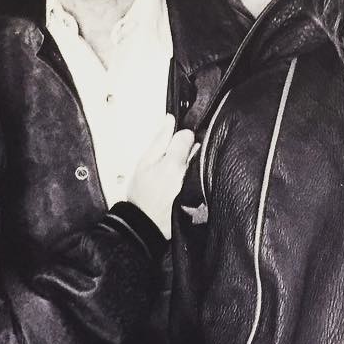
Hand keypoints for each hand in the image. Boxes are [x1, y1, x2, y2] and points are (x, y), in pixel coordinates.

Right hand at [125, 114, 196, 239]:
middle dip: (186, 149)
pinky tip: (182, 181)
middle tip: (172, 158)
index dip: (179, 137)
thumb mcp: (143, 163)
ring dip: (191, 161)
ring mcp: (197, 183)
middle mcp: (189, 173)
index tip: (171, 144)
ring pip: (199, 161)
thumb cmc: (142, 195)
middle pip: (197, 147)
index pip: (188, 135)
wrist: (147, 224)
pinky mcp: (200, 193)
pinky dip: (195, 174)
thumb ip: (159, 140)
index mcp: (174, 163)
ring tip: (176, 171)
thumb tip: (169, 120)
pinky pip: (201, 175)